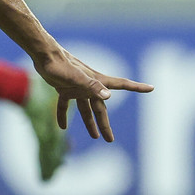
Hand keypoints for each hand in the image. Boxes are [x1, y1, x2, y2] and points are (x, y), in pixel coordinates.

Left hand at [32, 45, 151, 141]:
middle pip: (100, 108)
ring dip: (89, 122)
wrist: (43, 54)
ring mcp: (76, 87)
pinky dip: (64, 115)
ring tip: (94, 137)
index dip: (137, 87)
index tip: (151, 88)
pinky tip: (62, 127)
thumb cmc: (60, 64)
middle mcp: (89, 85)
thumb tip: (108, 97)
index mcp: (97, 82)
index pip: (121, 85)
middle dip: (105, 124)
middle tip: (110, 140)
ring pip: (85, 109)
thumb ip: (92, 86)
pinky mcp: (64, 88)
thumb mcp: (75, 77)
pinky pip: (66, 105)